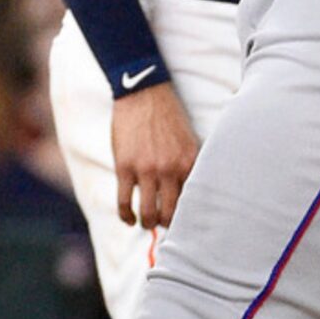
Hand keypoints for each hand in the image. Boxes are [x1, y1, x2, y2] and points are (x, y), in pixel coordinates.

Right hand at [112, 80, 198, 229]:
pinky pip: (124, 202)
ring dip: (147, 223)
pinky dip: (126, 216)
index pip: (191, 203)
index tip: (185, 224)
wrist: (143, 93)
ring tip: (146, 222)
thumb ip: (191, 167)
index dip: (188, 218)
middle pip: (170, 214)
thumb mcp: (189, 141)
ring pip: (148, 213)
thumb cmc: (167, 117)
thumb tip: (194, 193)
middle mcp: (170, 170)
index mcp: (188, 164)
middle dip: (167, 225)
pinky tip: (129, 219)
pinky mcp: (125, 166)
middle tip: (163, 225)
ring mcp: (146, 169)